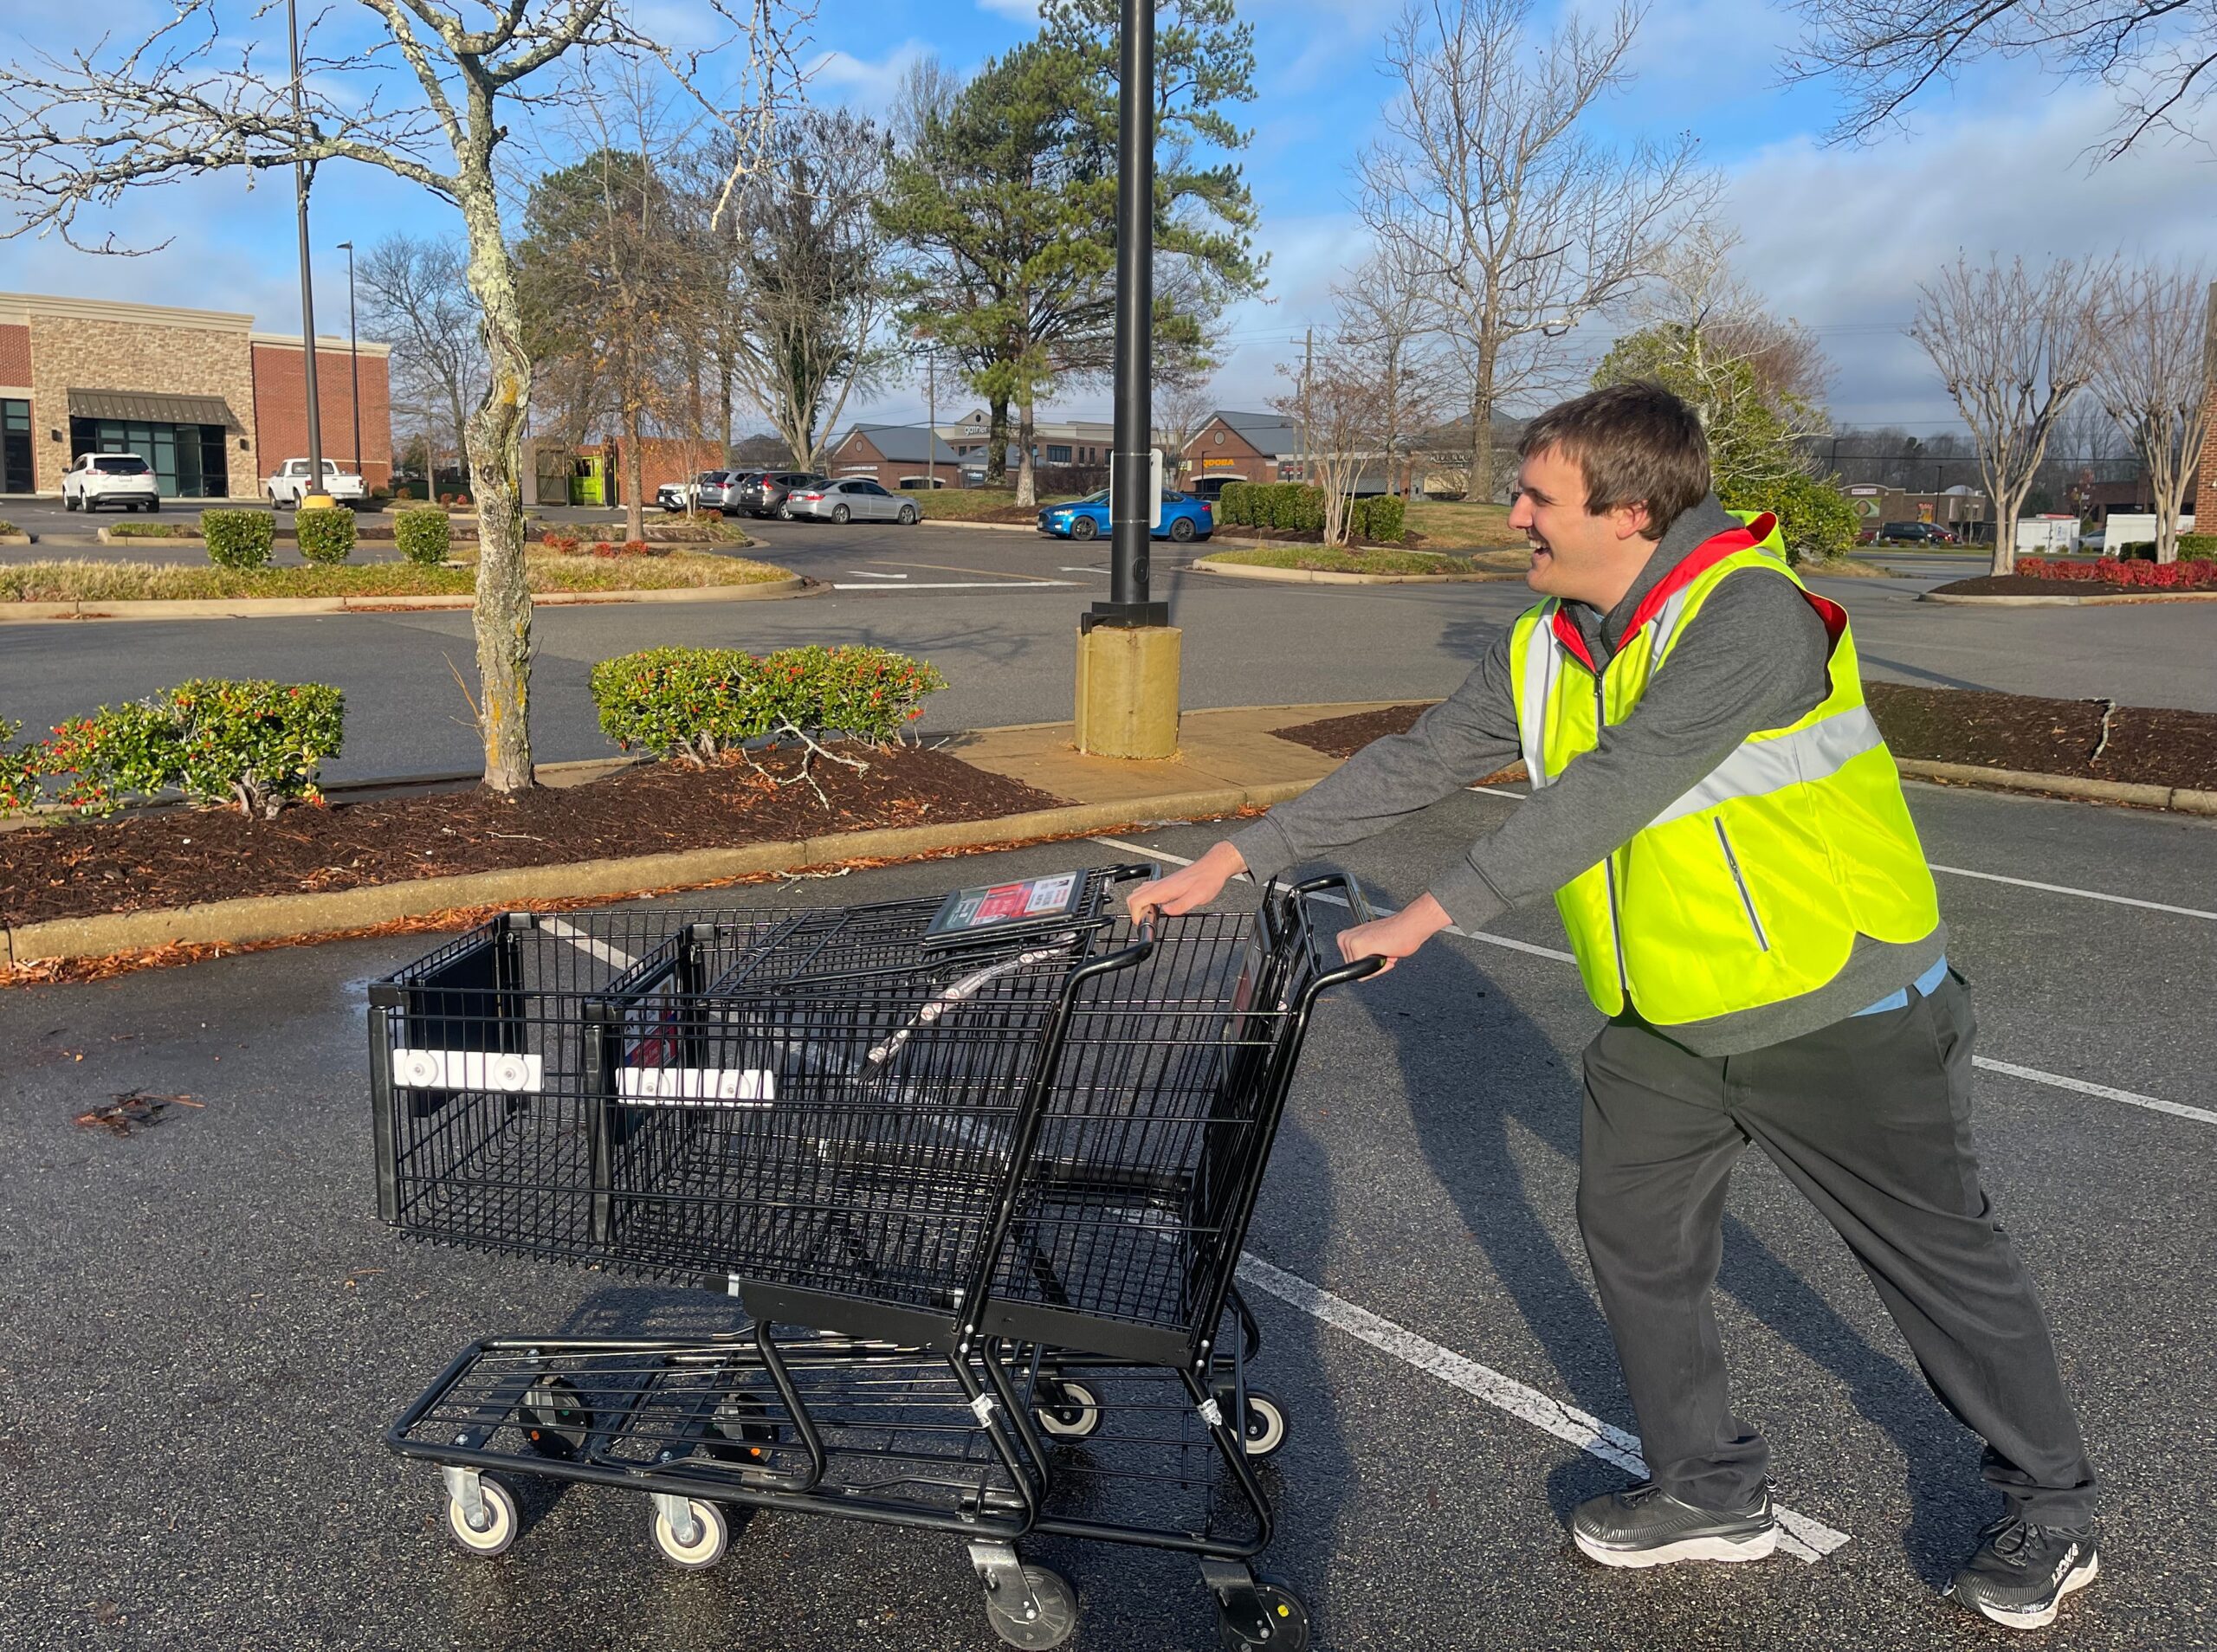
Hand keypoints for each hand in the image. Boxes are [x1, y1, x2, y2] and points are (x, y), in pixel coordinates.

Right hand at [1126, 842, 1245, 923]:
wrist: (1212, 867)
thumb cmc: (1206, 880)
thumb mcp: (1197, 897)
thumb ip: (1180, 905)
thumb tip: (1167, 912)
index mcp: (1163, 889)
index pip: (1137, 900)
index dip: (1135, 914)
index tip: (1141, 924)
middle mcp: (1160, 884)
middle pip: (1133, 896)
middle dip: (1135, 911)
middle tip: (1145, 921)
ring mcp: (1162, 883)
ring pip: (1139, 892)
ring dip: (1139, 905)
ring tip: (1151, 915)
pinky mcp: (1166, 883)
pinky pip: (1148, 890)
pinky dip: (1146, 900)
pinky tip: (1158, 906)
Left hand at [1336, 894, 1452, 972]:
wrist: (1410, 925)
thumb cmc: (1397, 933)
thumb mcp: (1373, 946)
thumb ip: (1363, 955)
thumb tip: (1358, 969)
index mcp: (1346, 937)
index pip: (1351, 966)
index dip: (1369, 963)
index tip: (1378, 952)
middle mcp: (1345, 938)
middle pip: (1355, 970)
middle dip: (1374, 965)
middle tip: (1385, 950)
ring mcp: (1350, 943)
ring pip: (1362, 973)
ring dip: (1378, 965)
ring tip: (1386, 950)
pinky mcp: (1359, 947)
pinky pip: (1367, 973)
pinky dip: (1380, 968)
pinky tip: (1387, 953)